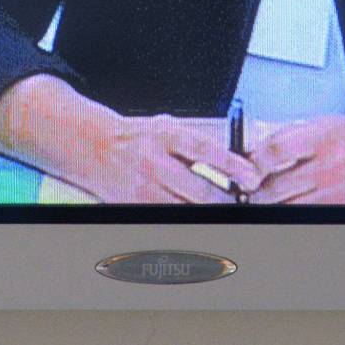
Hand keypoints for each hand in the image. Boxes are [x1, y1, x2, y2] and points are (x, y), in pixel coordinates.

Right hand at [71, 114, 263, 204]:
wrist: (92, 144)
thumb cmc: (136, 136)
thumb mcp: (166, 127)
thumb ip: (195, 142)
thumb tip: (234, 159)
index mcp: (165, 135)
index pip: (206, 150)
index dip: (233, 165)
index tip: (252, 177)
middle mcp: (154, 162)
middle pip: (200, 190)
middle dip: (226, 200)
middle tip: (242, 200)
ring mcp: (143, 187)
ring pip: (186, 209)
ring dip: (209, 212)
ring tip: (223, 209)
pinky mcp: (135, 205)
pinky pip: (168, 216)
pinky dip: (186, 217)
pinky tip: (196, 213)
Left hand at [247, 116, 344, 204]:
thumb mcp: (323, 125)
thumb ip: (290, 136)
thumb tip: (255, 149)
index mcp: (319, 138)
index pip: (274, 151)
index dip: (253, 163)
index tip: (245, 167)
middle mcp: (326, 166)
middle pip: (275, 188)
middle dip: (256, 191)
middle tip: (248, 189)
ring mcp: (333, 192)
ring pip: (286, 208)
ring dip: (271, 205)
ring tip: (265, 198)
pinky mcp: (340, 209)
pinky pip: (305, 216)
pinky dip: (292, 211)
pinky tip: (290, 204)